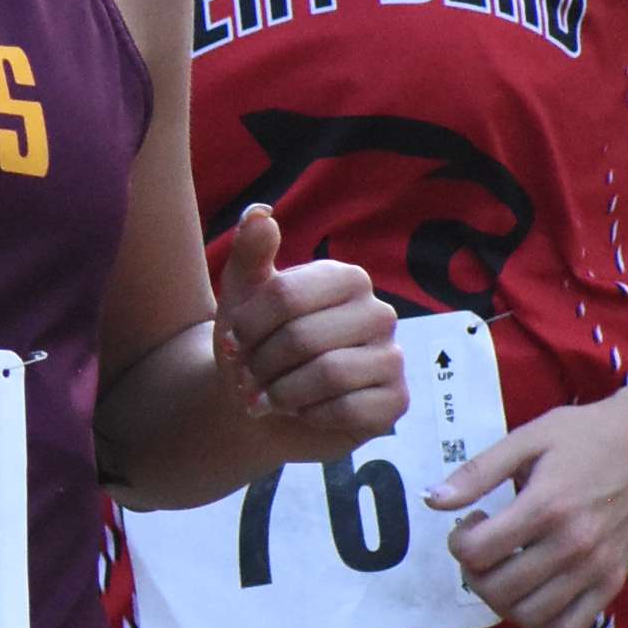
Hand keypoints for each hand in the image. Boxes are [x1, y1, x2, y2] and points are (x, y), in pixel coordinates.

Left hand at [212, 205, 403, 457]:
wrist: (260, 405)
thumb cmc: (255, 345)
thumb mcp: (242, 297)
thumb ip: (250, 253)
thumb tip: (259, 212)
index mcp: (346, 278)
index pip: (286, 295)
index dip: (248, 326)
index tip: (232, 342)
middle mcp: (378, 312)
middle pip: (303, 338)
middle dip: (262, 365)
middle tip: (250, 377)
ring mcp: (392, 357)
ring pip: (328, 375)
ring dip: (282, 394)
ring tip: (269, 398)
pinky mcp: (395, 401)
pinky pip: (349, 410)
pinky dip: (311, 416)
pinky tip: (302, 412)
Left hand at [427, 381, 627, 627]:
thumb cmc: (586, 435)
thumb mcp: (526, 439)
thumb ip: (477, 472)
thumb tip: (432, 500)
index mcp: (546, 506)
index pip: (476, 552)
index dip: (458, 540)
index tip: (471, 521)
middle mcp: (572, 545)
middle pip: (497, 590)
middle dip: (474, 572)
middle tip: (483, 547)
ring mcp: (595, 569)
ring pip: (528, 616)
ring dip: (502, 600)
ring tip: (506, 569)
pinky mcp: (612, 582)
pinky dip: (541, 621)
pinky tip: (535, 591)